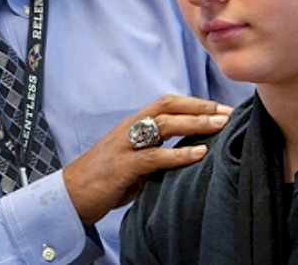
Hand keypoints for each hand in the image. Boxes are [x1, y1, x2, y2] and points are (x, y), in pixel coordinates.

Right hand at [62, 95, 231, 224]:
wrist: (70, 195)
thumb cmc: (104, 178)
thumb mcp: (133, 159)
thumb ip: (155, 151)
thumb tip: (188, 150)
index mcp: (132, 124)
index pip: (166, 103)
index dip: (194, 103)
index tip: (219, 108)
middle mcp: (129, 128)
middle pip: (168, 108)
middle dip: (200, 109)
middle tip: (227, 113)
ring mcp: (125, 146)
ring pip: (164, 125)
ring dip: (195, 125)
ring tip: (219, 127)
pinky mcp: (122, 166)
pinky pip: (155, 156)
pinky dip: (179, 154)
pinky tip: (199, 153)